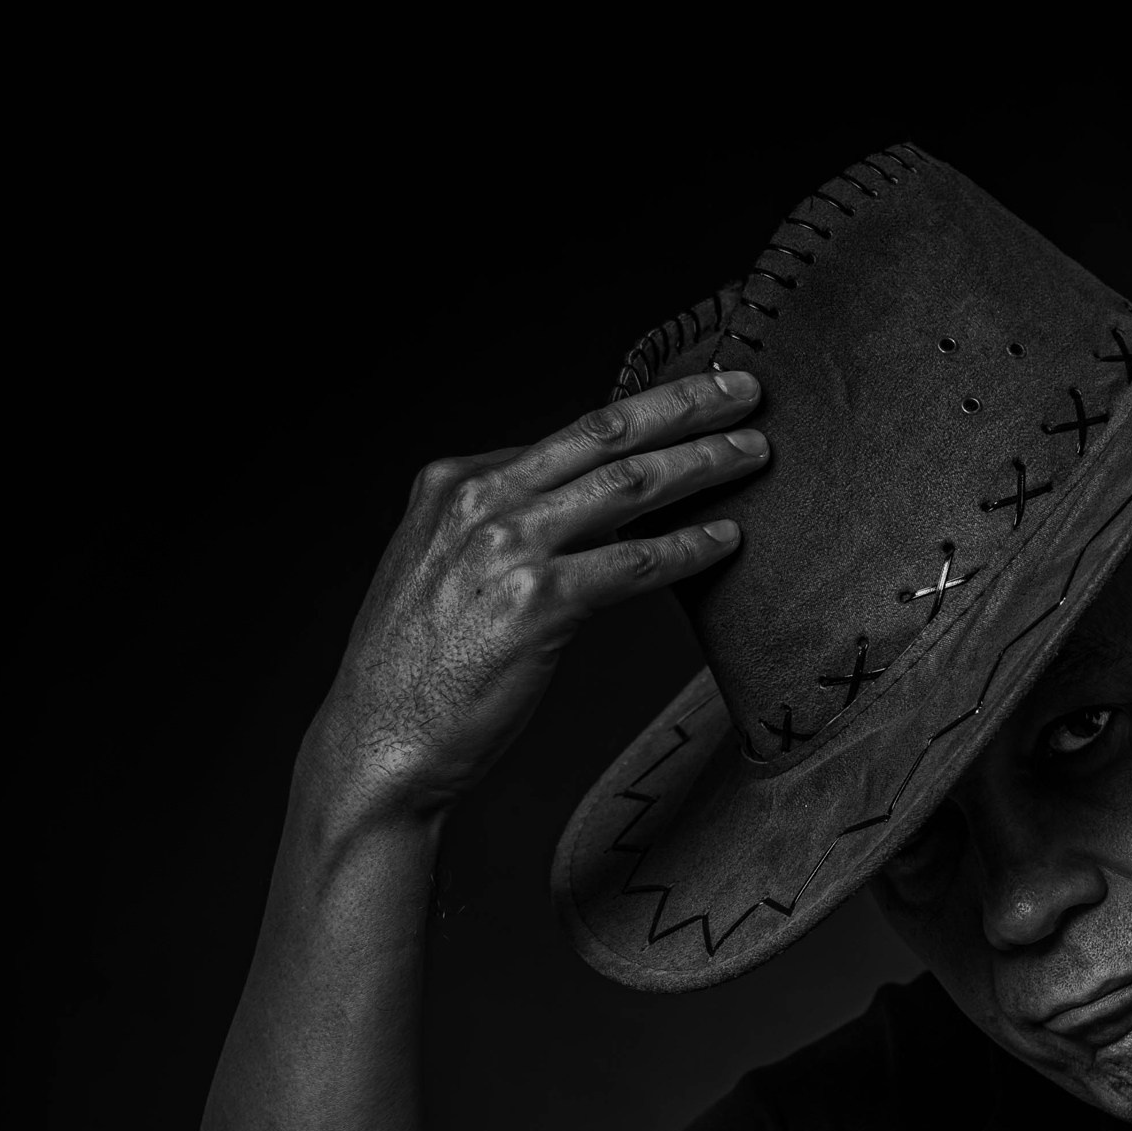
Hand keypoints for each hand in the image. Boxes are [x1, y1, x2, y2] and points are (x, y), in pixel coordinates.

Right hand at [303, 372, 765, 828]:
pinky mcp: (536, 603)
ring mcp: (506, 548)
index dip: (644, 411)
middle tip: (746, 390)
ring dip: (702, 463)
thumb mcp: (444, 567)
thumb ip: (504, 526)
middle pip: (606, 436)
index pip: (572, 433)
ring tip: (753, 452)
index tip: (695, 399)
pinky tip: (727, 539)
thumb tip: (592, 506)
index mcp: (456, 480)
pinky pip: (634, 563)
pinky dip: (688, 547)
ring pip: (629, 487)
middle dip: (686, 407)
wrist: (378, 740)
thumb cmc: (419, 668)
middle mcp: (479, 500)